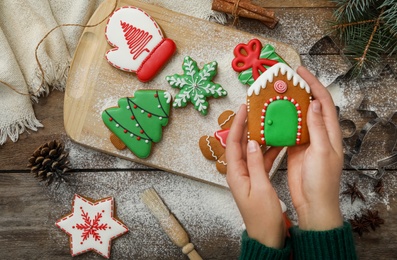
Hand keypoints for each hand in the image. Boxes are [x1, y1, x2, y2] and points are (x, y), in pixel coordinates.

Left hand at [226, 105, 285, 248]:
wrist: (267, 236)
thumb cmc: (263, 217)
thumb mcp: (260, 188)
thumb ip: (256, 164)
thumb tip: (251, 143)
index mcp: (236, 173)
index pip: (233, 143)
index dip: (237, 124)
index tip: (243, 108)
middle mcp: (239, 172)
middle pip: (240, 143)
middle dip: (247, 126)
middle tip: (255, 110)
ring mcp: (248, 175)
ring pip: (251, 150)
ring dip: (259, 136)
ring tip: (267, 121)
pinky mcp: (256, 179)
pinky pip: (261, 159)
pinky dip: (268, 150)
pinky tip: (278, 142)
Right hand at [287, 66, 343, 230]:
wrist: (312, 203)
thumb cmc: (321, 180)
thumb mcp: (321, 152)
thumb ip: (318, 128)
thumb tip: (314, 103)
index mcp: (330, 132)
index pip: (323, 102)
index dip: (313, 84)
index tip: (300, 72)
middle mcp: (319, 133)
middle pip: (309, 105)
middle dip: (299, 91)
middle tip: (284, 80)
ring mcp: (306, 141)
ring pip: (296, 117)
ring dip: (287, 105)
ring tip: (274, 94)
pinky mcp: (294, 148)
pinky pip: (287, 131)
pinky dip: (280, 122)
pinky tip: (270, 117)